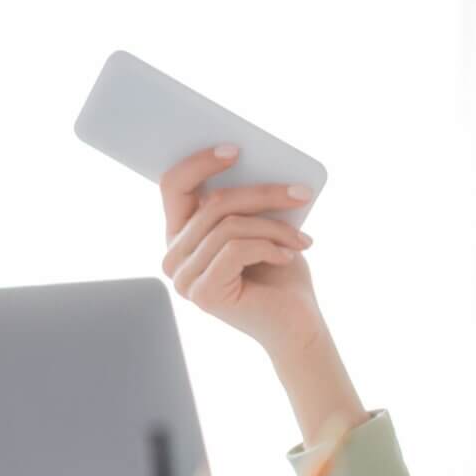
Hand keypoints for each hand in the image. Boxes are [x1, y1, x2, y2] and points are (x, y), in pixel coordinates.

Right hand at [158, 145, 322, 359]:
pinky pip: (236, 248)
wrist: (297, 326)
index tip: (235, 149)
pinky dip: (270, 246)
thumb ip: (245, 201)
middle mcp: (173, 256)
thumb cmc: (280, 273)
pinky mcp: (203, 293)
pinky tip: (291, 255)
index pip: (173, 185)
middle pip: (212, 203)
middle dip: (264, 194)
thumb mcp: (261, 225)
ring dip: (274, 226)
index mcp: (181, 234)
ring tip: (302, 239)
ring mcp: (184, 278)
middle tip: (302, 193)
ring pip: (228, 225)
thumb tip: (250, 157)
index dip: (199, 162)